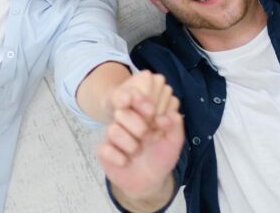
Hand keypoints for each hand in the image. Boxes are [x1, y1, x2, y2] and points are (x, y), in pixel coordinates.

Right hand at [98, 71, 183, 205]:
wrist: (150, 181)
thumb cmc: (161, 155)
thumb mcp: (175, 139)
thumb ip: (175, 123)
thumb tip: (162, 118)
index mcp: (140, 113)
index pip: (134, 97)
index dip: (140, 101)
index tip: (151, 112)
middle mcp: (125, 121)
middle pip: (122, 112)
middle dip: (138, 126)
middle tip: (147, 137)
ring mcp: (113, 136)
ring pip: (113, 129)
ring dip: (129, 144)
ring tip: (137, 151)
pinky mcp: (104, 151)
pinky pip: (104, 149)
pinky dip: (117, 157)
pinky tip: (125, 162)